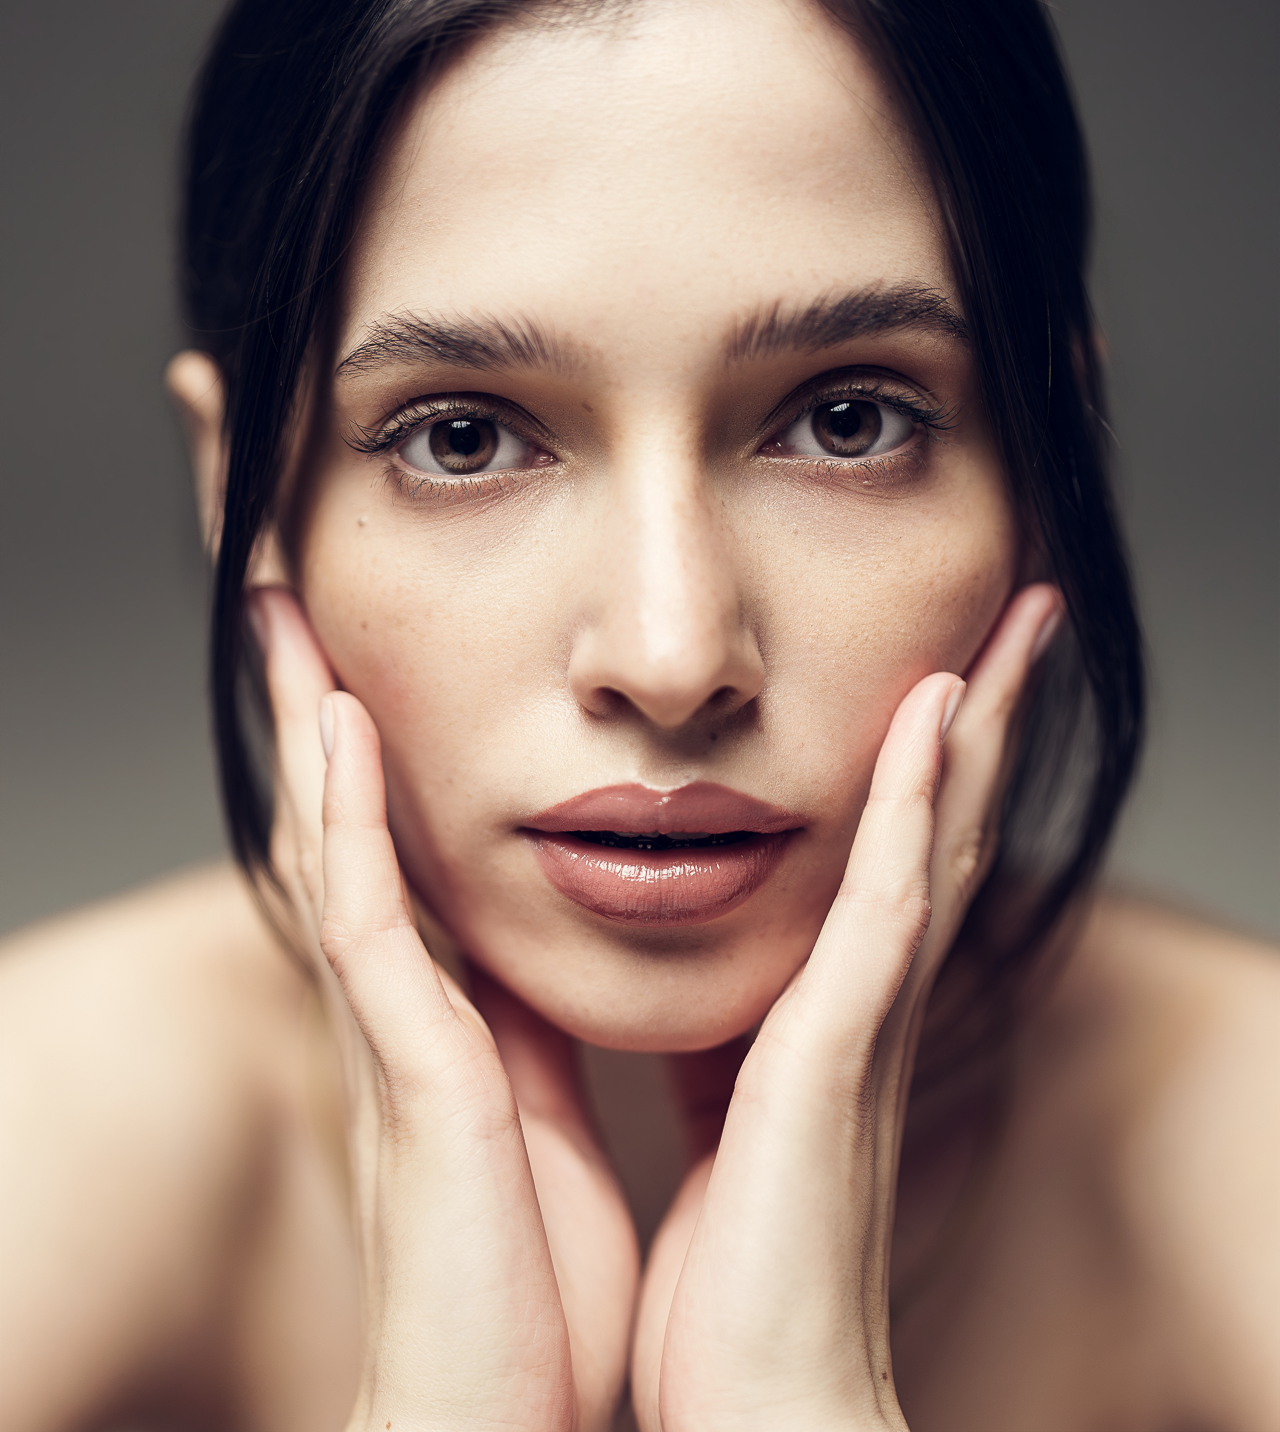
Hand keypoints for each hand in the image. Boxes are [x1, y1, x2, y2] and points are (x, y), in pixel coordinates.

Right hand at [250, 587, 636, 1431]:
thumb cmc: (530, 1303)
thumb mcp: (551, 1142)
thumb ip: (542, 1056)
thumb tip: (549, 987)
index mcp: (455, 1025)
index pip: (407, 861)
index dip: (378, 766)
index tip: (371, 670)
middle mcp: (408, 1014)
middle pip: (351, 830)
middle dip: (321, 714)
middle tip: (293, 606)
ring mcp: (397, 1036)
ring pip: (338, 844)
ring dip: (313, 725)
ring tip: (287, 617)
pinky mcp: (411, 1071)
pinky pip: (367, 918)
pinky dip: (346, 817)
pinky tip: (338, 724)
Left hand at [630, 584, 1063, 1430]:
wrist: (760, 1404)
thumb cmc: (741, 1280)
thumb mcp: (719, 1124)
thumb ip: (719, 1047)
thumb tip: (695, 998)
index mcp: (835, 1016)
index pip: (897, 861)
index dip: (926, 767)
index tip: (941, 675)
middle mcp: (872, 1004)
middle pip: (946, 829)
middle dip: (983, 721)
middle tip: (1016, 620)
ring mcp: (868, 1020)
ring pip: (941, 839)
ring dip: (974, 727)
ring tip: (1008, 629)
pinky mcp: (842, 1047)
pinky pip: (892, 898)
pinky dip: (917, 803)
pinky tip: (935, 715)